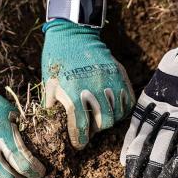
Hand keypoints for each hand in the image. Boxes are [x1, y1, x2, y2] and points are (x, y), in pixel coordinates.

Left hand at [41, 19, 133, 148]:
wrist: (73, 33)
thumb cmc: (57, 60)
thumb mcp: (49, 85)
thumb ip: (53, 108)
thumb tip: (55, 128)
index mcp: (74, 93)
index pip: (81, 127)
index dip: (80, 140)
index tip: (79, 144)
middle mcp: (95, 89)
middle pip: (104, 123)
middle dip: (96, 130)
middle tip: (89, 128)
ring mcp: (110, 81)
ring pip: (117, 113)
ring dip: (108, 119)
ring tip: (99, 116)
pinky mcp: (120, 74)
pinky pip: (128, 100)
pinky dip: (122, 108)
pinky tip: (112, 108)